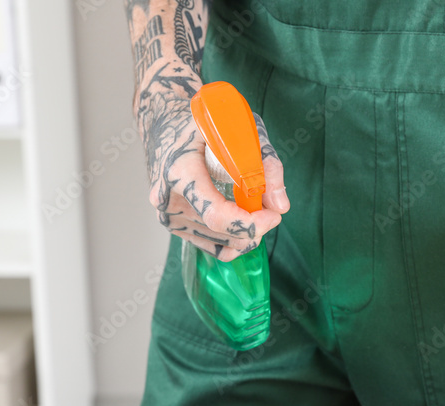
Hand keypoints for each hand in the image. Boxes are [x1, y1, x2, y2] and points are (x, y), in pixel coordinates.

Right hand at [135, 63, 288, 261]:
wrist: (163, 121)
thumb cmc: (202, 120)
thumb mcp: (240, 129)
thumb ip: (265, 164)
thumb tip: (281, 205)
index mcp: (179, 171)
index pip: (217, 215)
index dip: (251, 224)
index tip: (273, 215)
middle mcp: (168, 198)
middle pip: (223, 232)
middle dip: (256, 226)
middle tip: (271, 206)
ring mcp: (168, 215)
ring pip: (222, 244)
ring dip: (247, 232)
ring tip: (255, 205)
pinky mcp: (173, 224)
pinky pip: (213, 246)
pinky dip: (234, 239)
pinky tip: (243, 221)